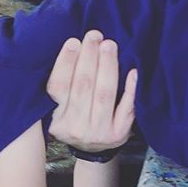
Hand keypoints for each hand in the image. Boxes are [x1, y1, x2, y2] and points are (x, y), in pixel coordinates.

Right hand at [47, 30, 136, 151]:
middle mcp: (75, 128)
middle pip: (83, 87)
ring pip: (104, 94)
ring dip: (108, 66)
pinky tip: (132, 71)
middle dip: (89, 58)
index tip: (73, 42)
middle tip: (94, 36)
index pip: (58, 87)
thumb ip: (61, 85)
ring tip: (109, 45)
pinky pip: (126, 108)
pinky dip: (130, 89)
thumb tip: (73, 47)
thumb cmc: (74, 119)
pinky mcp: (118, 134)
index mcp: (55, 119)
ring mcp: (98, 133)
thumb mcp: (58, 109)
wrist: (92, 150)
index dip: (65, 63)